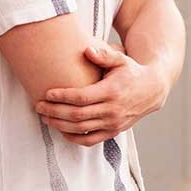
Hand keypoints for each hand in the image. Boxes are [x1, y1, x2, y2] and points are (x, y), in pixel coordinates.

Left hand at [34, 44, 167, 146]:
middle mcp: (112, 110)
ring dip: (60, 125)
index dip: (62, 96)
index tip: (47, 93)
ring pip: (81, 130)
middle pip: (77, 115)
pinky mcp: (113, 132)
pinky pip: (89, 140)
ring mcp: (113, 124)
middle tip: (38, 106)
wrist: (152, 90)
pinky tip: (61, 130)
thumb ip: (104, 55)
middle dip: (55, 111)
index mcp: (112, 91)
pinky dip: (73, 138)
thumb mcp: (121, 59)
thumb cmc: (132, 71)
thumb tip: (87, 49)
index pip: (82, 97)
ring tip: (45, 117)